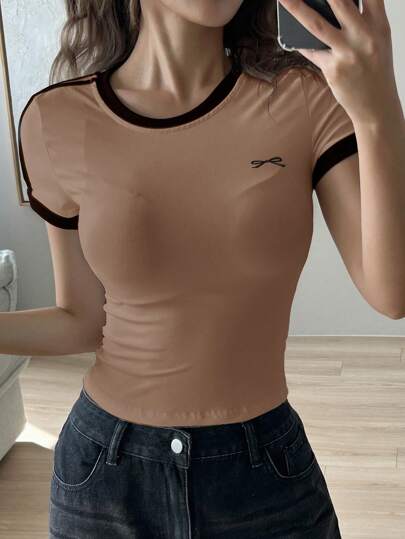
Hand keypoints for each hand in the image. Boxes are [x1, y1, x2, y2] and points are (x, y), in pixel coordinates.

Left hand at [277, 0, 398, 123]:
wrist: (377, 106)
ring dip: (296, 9)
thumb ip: (360, 20)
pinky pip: (311, 51)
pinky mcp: (333, 69)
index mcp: (379, 24)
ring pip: (317, 25)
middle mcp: (365, 35)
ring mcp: (348, 53)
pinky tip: (291, 36)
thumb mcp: (377, 40)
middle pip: (339, 0)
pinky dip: (300, 42)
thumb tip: (329, 5)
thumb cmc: (375, 70)